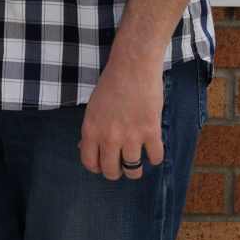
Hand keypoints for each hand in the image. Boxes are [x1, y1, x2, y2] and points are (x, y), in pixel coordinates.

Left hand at [80, 56, 163, 179]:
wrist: (132, 67)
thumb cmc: (111, 85)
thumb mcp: (92, 108)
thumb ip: (90, 130)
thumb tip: (84, 148)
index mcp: (90, 130)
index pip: (90, 163)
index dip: (97, 168)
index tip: (105, 165)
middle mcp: (108, 137)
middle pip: (111, 172)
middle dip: (117, 172)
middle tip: (122, 165)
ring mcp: (130, 136)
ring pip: (133, 170)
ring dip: (136, 169)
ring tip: (138, 159)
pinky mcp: (151, 132)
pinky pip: (155, 158)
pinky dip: (155, 157)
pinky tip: (152, 148)